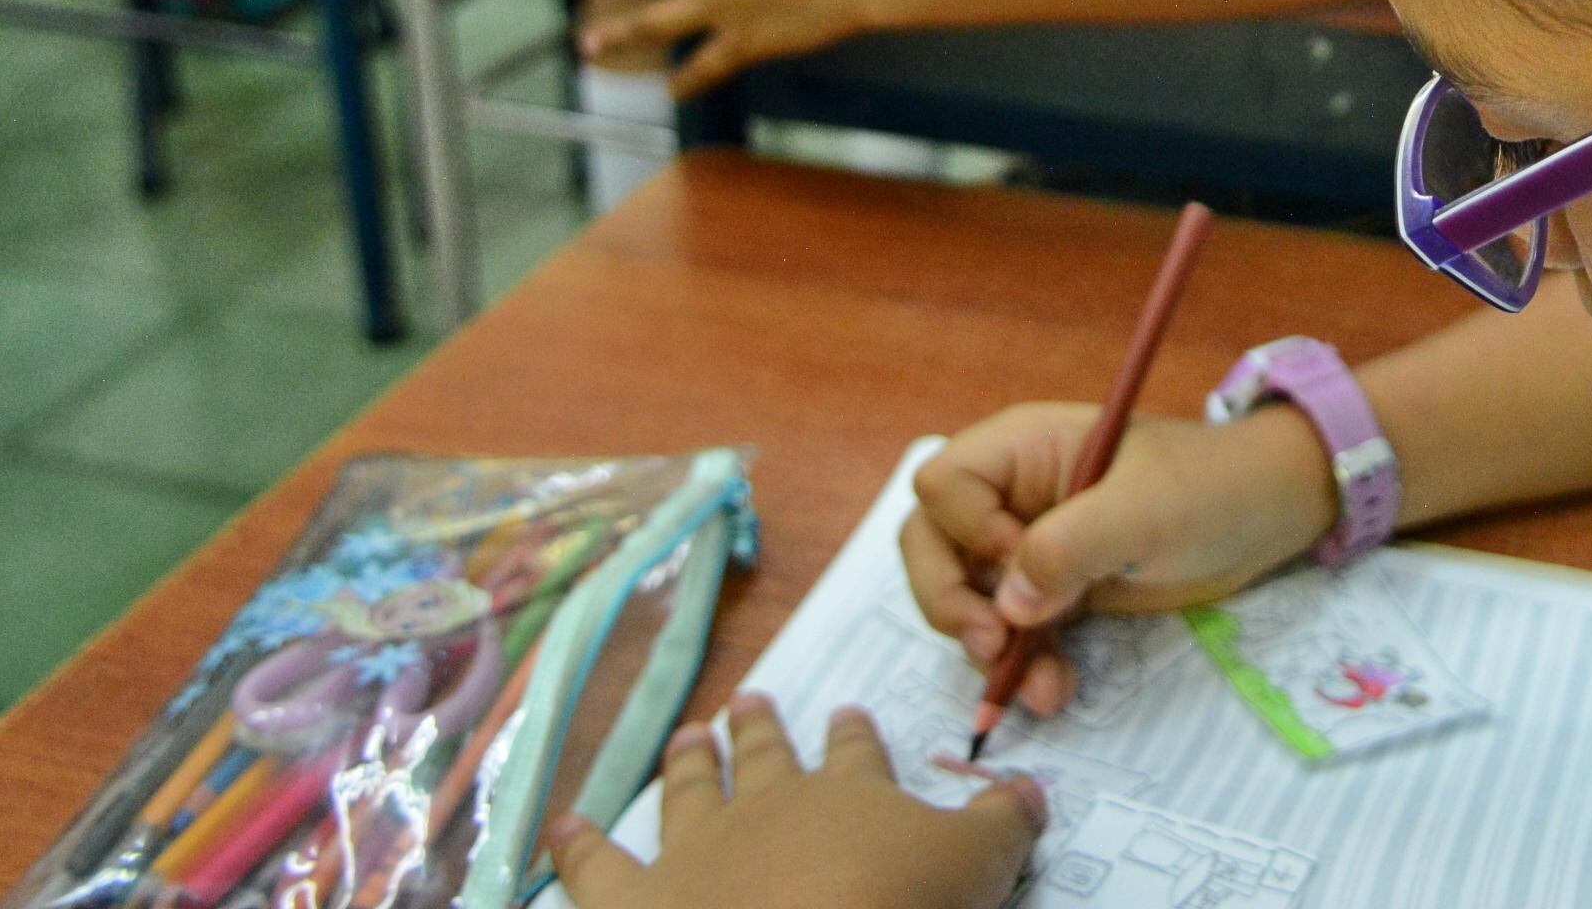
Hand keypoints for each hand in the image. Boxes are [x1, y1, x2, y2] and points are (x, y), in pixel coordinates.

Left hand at [548, 697, 1042, 908]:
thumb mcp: (975, 870)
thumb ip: (1003, 826)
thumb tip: (1033, 788)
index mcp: (847, 797)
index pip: (856, 757)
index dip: (854, 738)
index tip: (849, 715)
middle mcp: (766, 809)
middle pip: (765, 760)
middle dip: (761, 732)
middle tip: (753, 702)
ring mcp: (693, 852)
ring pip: (688, 794)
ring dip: (686, 765)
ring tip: (687, 736)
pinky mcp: (632, 902)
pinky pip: (597, 868)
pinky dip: (577, 848)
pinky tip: (558, 828)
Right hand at [899, 404, 1341, 716]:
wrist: (1266, 520)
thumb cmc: (1208, 488)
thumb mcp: (1145, 510)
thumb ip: (1072, 546)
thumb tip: (1009, 602)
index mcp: (1022, 447)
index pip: (942, 484)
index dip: (965, 528)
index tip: (1016, 557)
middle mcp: (1011, 495)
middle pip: (930, 545)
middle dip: (950, 601)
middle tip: (992, 645)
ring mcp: (1028, 546)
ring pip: (967, 599)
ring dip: (991, 650)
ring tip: (1042, 688)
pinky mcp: (1054, 593)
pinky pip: (1013, 634)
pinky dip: (1024, 666)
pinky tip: (1055, 691)